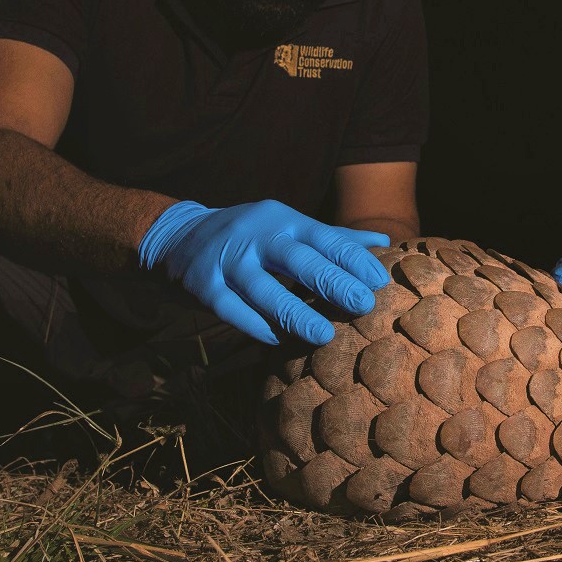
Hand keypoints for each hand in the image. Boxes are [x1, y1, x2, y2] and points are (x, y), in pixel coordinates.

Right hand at [138, 199, 390, 345]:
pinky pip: (231, 309)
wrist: (178, 237)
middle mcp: (254, 235)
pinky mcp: (202, 285)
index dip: (351, 259)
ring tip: (324, 336)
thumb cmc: (249, 236)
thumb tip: (382, 242)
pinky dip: (255, 325)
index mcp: (282, 219)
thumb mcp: (288, 227)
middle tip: (362, 305)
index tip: (378, 281)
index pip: (323, 237)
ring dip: (294, 313)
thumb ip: (333, 238)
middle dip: (331, 281)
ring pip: (262, 288)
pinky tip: (278, 341)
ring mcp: (226, 259)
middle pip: (296, 259)